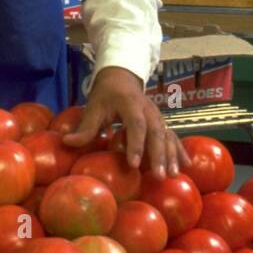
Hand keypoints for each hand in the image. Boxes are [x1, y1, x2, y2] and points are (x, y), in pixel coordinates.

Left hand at [62, 67, 190, 178]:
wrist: (122, 76)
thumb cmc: (106, 93)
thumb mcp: (93, 107)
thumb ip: (84, 127)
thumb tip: (66, 143)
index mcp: (130, 103)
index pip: (136, 124)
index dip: (135, 144)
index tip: (133, 164)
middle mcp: (148, 109)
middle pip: (156, 132)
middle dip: (159, 155)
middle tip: (158, 175)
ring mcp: (158, 115)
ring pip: (167, 135)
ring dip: (171, 155)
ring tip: (173, 175)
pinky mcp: (162, 122)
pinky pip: (173, 136)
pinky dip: (180, 150)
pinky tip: (186, 164)